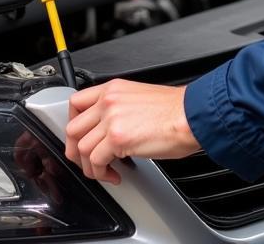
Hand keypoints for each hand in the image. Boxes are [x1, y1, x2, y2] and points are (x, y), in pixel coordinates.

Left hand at [65, 80, 200, 183]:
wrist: (191, 115)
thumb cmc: (175, 110)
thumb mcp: (139, 98)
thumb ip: (119, 108)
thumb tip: (108, 129)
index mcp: (113, 89)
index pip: (76, 103)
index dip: (73, 125)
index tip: (79, 138)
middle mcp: (108, 101)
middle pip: (72, 129)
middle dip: (75, 152)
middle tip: (87, 162)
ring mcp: (111, 118)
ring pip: (81, 148)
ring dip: (91, 168)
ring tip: (105, 172)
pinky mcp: (118, 138)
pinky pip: (96, 162)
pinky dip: (102, 174)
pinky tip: (115, 175)